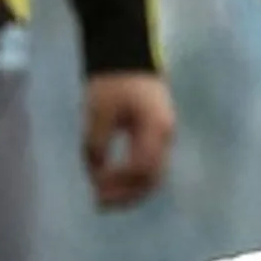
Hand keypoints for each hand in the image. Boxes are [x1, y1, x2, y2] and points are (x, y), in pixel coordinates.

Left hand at [83, 70, 175, 209]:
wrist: (127, 55)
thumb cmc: (112, 81)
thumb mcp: (98, 112)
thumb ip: (96, 144)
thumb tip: (94, 175)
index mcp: (155, 128)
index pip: (140, 168)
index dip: (117, 182)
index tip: (94, 186)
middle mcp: (166, 136)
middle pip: (151, 177)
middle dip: (126, 195)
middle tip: (99, 205)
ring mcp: (165, 135)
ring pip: (153, 174)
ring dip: (130, 190)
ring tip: (105, 200)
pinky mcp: (158, 134)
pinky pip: (150, 164)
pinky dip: (133, 178)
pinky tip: (114, 184)